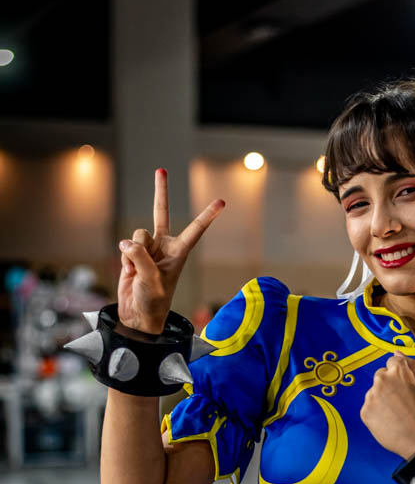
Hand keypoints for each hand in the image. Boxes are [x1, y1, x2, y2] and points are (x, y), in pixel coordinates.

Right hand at [117, 168, 225, 333]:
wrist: (137, 314)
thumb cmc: (153, 301)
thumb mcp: (152, 280)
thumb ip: (140, 257)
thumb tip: (126, 243)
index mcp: (179, 253)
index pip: (196, 230)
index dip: (208, 215)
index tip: (222, 202)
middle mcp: (164, 246)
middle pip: (161, 213)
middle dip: (160, 192)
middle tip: (161, 170)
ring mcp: (148, 249)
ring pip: (137, 234)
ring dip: (133, 252)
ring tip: (137, 270)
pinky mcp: (132, 253)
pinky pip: (125, 245)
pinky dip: (124, 258)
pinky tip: (129, 272)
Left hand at [360, 352, 414, 458]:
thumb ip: (410, 365)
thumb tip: (397, 351)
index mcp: (398, 370)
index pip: (392, 361)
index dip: (400, 375)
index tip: (404, 386)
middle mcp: (382, 380)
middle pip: (381, 376)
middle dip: (389, 385)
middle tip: (402, 402)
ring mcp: (372, 396)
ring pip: (374, 392)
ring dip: (382, 399)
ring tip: (396, 414)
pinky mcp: (365, 411)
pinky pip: (369, 407)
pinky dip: (376, 413)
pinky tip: (389, 420)